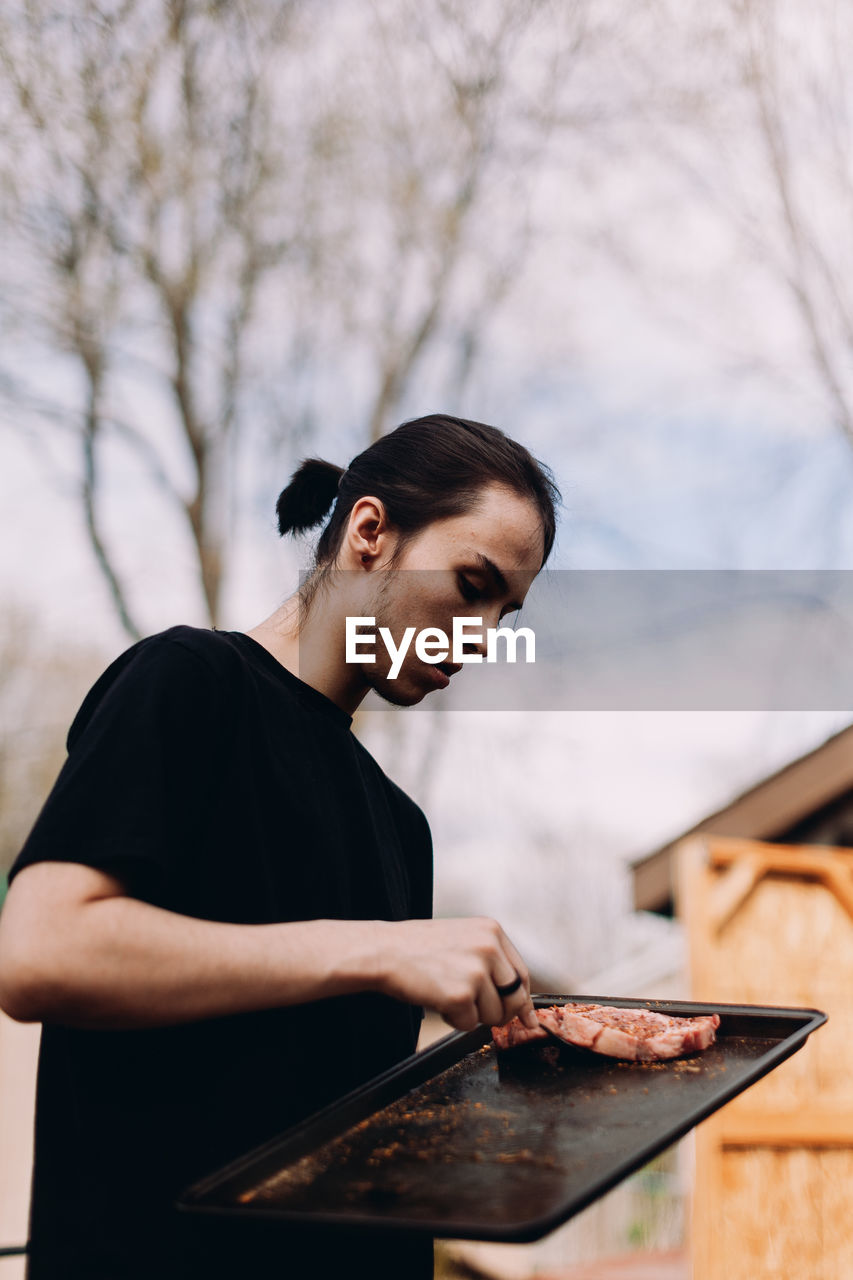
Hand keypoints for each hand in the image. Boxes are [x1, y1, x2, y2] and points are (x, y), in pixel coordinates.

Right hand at [375, 917, 537, 1032]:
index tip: (525, 1017)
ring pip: (493, 1014)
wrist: (384, 951)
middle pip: (514, 998)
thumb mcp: (462, 941)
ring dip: (471, 1014)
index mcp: (492, 931)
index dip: (522, 999)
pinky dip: (453, 1020)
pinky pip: (469, 1024)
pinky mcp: (461, 995)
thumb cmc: (417, 948)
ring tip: (445, 992)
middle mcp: (489, 948)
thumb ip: (492, 964)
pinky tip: (437, 1000)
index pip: (522, 974)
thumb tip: (523, 1008)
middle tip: (478, 1010)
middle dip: (500, 1013)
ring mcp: (476, 971)